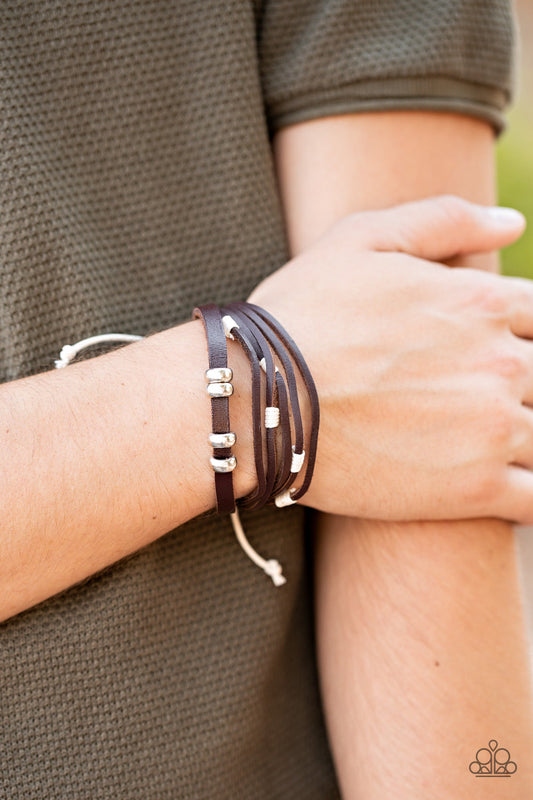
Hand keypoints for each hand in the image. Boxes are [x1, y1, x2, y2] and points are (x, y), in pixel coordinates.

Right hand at [248, 195, 532, 521]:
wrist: (254, 401)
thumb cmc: (299, 316)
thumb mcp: (360, 239)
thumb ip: (444, 219)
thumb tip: (514, 222)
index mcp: (481, 302)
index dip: (524, 332)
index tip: (495, 351)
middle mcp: (500, 364)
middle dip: (525, 383)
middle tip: (478, 395)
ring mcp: (493, 430)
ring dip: (528, 434)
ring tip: (486, 438)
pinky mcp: (474, 491)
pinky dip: (532, 493)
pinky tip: (511, 485)